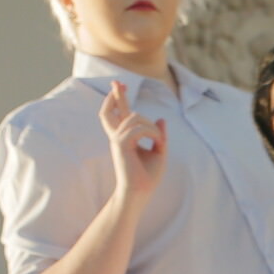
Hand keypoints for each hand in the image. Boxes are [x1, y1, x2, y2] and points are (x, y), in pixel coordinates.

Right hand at [99, 81, 166, 200]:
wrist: (141, 192)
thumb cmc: (149, 176)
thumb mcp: (159, 152)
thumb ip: (159, 136)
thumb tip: (161, 119)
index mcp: (126, 138)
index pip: (120, 114)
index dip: (118, 99)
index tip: (118, 84)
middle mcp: (118, 136)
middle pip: (113, 111)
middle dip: (117, 95)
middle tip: (118, 82)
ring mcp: (117, 139)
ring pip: (134, 118)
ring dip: (151, 126)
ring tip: (159, 140)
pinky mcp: (120, 144)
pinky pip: (138, 129)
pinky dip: (152, 133)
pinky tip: (158, 143)